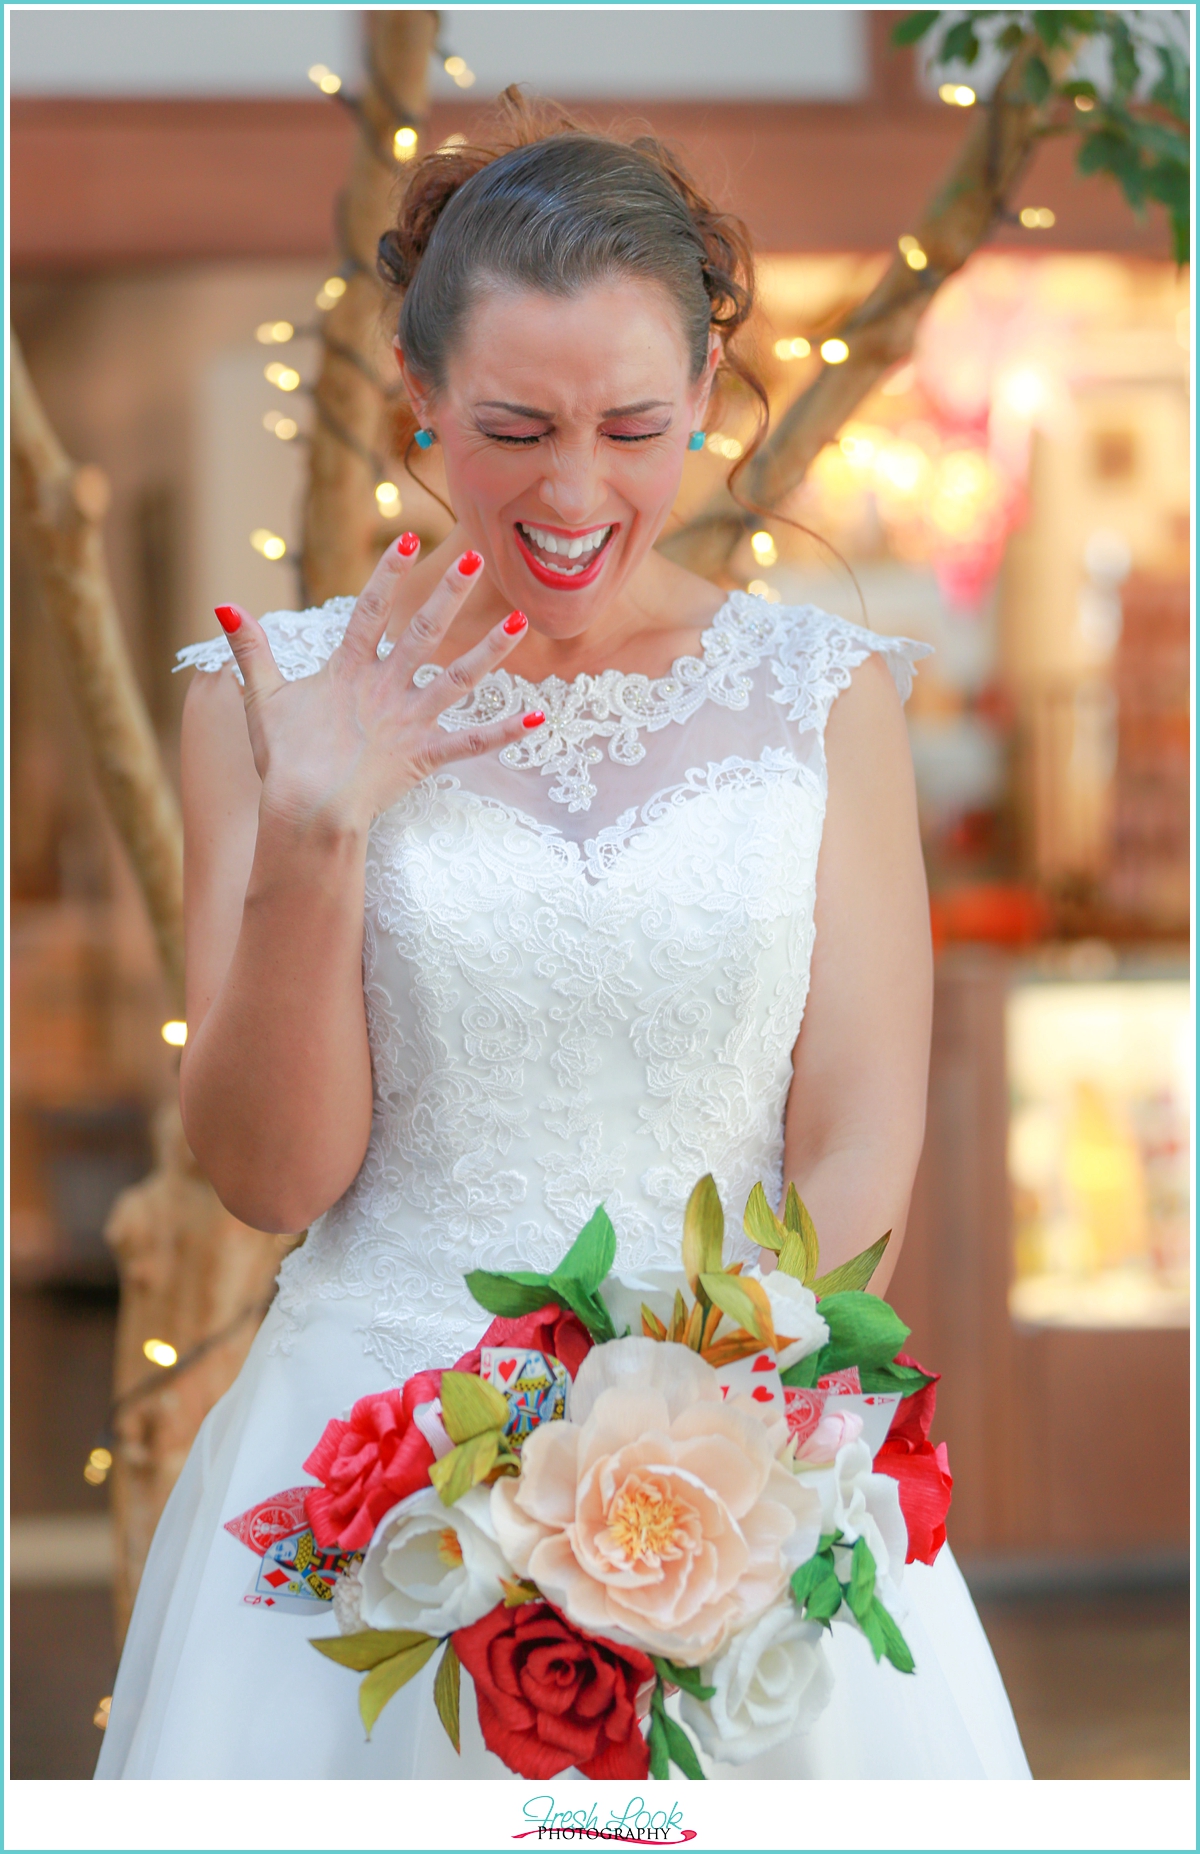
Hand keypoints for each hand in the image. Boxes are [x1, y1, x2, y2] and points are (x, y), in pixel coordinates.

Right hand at [213, 538, 542, 835]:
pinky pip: (472, 743)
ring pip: (458, 678)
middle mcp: (385, 688)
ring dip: (491, 650)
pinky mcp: (425, 755)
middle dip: (450, 594)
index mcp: (348, 671)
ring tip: (519, 621)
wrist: (305, 812)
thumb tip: (225, 605)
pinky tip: (540, 718)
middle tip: (477, 560)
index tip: (408, 540)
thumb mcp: (264, 700)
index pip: (371, 610)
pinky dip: (506, 732)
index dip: (388, 574)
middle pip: (423, 632)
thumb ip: (251, 651)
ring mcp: (408, 721)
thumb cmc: (283, 761)